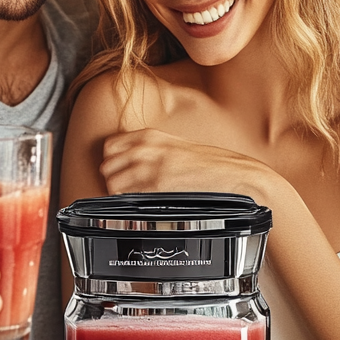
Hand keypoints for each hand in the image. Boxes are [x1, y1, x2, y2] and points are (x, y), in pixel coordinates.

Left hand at [100, 128, 268, 196]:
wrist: (232, 173)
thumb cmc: (208, 164)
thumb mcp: (174, 147)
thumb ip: (151, 151)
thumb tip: (129, 165)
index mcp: (150, 135)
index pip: (109, 146)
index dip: (112, 163)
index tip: (120, 173)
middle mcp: (147, 147)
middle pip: (107, 165)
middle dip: (113, 180)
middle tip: (127, 190)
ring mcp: (151, 165)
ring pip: (112, 183)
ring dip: (119, 194)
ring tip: (136, 199)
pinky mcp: (158, 184)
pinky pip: (127, 196)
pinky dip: (129, 203)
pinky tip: (145, 204)